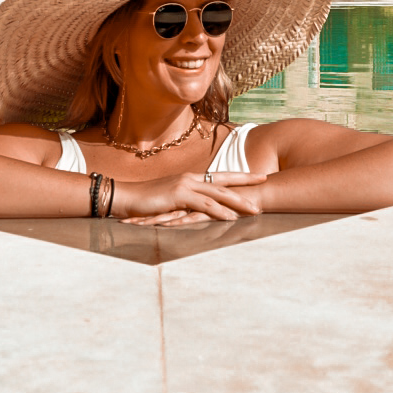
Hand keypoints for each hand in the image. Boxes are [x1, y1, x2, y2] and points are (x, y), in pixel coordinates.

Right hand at [112, 171, 265, 224]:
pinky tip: (231, 217)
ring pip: (218, 193)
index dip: (241, 176)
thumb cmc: (147, 201)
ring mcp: (185, 186)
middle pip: (225, 181)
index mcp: (191, 179)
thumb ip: (187, 201)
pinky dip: (219, 211)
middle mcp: (191, 179)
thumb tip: (202, 208)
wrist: (126, 198)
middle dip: (247, 182)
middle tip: (266, 181)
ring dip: (238, 202)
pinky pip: (203, 205)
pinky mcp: (178, 196)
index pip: (221, 176)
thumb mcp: (171, 199)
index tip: (259, 175)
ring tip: (255, 209)